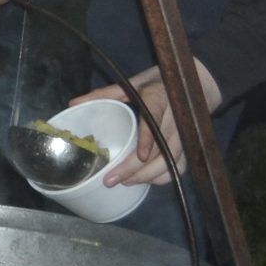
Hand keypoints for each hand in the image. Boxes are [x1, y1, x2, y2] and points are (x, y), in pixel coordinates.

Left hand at [80, 59, 223, 186]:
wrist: (193, 82)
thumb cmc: (156, 83)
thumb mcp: (131, 83)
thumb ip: (104, 94)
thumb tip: (72, 104)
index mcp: (158, 98)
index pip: (155, 119)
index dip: (149, 138)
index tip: (140, 155)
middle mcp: (174, 118)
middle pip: (159, 148)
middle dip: (136, 168)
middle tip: (112, 179)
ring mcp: (184, 133)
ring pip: (169, 161)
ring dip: (148, 176)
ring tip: (125, 183)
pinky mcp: (188, 144)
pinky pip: (179, 166)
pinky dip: (163, 176)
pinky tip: (146, 181)